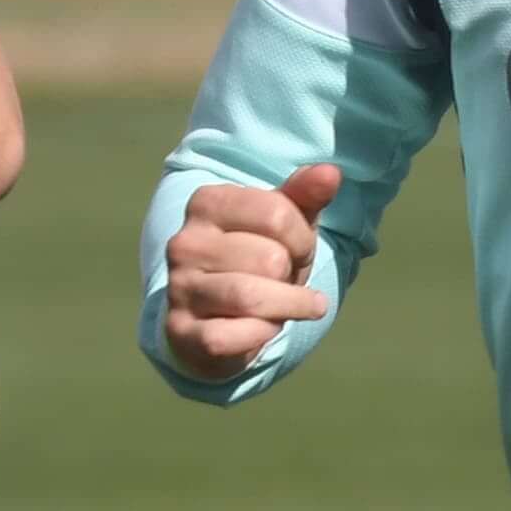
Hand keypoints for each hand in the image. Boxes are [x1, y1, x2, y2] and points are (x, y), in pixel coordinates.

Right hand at [161, 163, 344, 375]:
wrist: (219, 319)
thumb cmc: (258, 262)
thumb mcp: (285, 226)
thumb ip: (305, 196)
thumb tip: (330, 173)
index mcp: (208, 203)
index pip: (276, 213)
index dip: (302, 239)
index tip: (296, 250)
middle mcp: (185, 242)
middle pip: (271, 259)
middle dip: (293, 275)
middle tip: (286, 281)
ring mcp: (179, 287)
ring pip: (250, 298)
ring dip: (286, 308)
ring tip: (290, 307)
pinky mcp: (180, 330)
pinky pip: (228, 337)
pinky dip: (259, 336)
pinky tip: (263, 330)